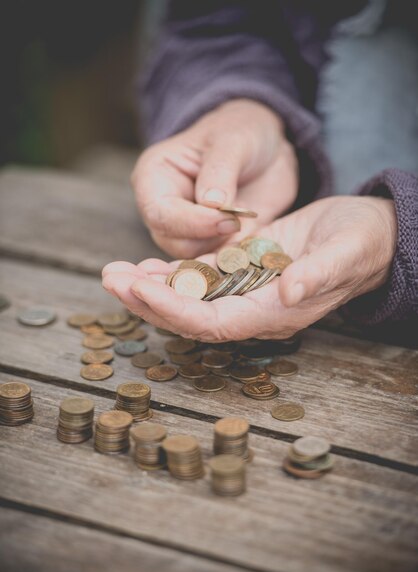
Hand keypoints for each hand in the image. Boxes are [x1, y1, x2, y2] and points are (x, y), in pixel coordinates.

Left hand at [102, 195, 396, 340]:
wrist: (364, 234)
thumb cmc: (361, 243)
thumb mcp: (346, 253)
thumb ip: (318, 275)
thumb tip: (288, 294)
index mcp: (273, 312)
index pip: (214, 323)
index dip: (176, 310)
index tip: (141, 290)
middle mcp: (252, 308)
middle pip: (190, 316)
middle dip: (148, 301)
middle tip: (110, 279)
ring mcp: (243, 290)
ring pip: (187, 297)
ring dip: (149, 286)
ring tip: (114, 272)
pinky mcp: (240, 270)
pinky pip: (197, 278)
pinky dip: (169, 272)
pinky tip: (142, 263)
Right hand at [131, 98, 297, 257]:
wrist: (269, 149)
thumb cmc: (242, 132)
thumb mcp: (234, 139)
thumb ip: (220, 169)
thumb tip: (211, 203)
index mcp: (154, 180)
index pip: (160, 214)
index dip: (192, 222)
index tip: (226, 219)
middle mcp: (165, 211)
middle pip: (174, 243)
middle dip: (208, 239)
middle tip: (239, 223)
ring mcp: (189, 233)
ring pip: (197, 259)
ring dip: (225, 250)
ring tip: (248, 227)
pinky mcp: (215, 247)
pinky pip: (221, 263)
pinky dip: (239, 258)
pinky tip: (255, 242)